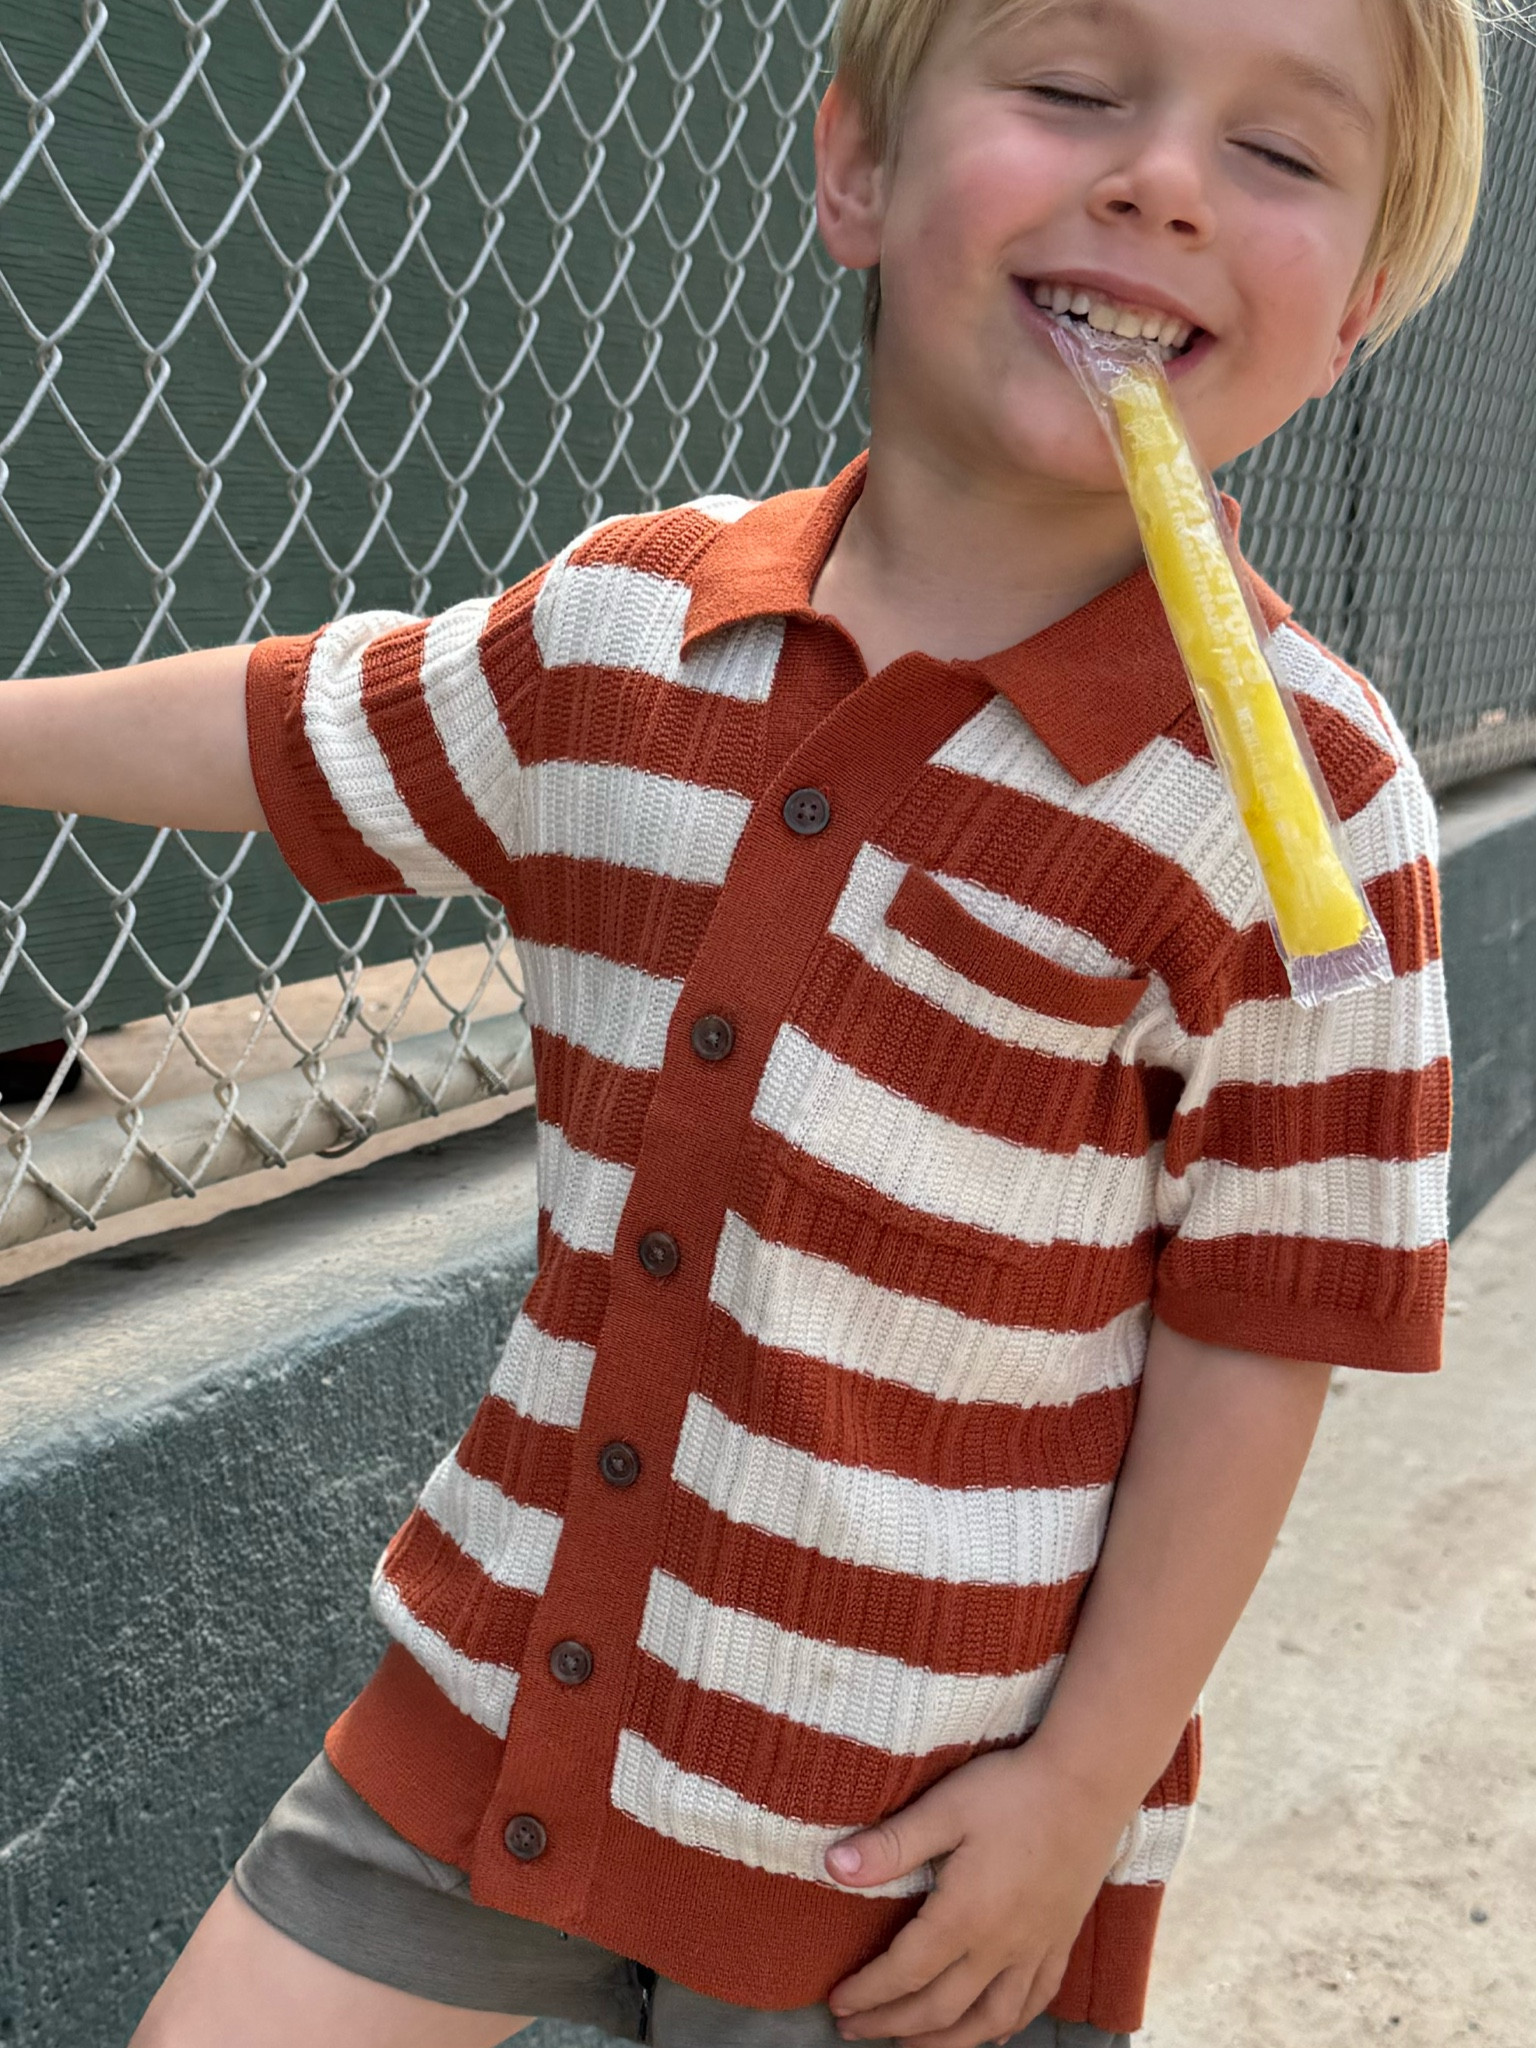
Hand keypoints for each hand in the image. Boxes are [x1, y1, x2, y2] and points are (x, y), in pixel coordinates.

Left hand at [822, 1744, 1129, 2047]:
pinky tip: (993, 2031)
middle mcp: (999, 1947)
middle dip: (893, 2024)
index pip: (905, 1972)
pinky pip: (1034, 2001)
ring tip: (913, 2047)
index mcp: (964, 1917)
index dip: (868, 1993)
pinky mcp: (1061, 1940)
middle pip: (940, 2007)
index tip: (838, 2004)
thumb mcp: (944, 1808)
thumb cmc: (1011, 1791)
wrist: (1089, 1784)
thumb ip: (890, 1844)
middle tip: (855, 2031)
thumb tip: (832, 1868)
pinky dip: (1007, 2025)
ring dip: (947, 2041)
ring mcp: (1035, 1948)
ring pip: (988, 2018)